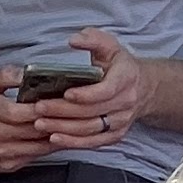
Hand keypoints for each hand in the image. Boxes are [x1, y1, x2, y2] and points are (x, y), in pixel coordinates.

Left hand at [23, 26, 146, 152]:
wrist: (143, 88)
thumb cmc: (120, 66)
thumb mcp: (110, 46)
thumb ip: (93, 39)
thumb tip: (74, 40)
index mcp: (126, 77)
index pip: (106, 90)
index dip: (86, 94)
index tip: (66, 93)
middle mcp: (126, 102)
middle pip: (92, 111)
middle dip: (63, 111)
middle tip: (39, 108)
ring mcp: (121, 121)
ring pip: (90, 129)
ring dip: (63, 128)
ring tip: (40, 123)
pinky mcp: (115, 135)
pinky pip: (93, 142)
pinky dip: (73, 142)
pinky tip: (55, 138)